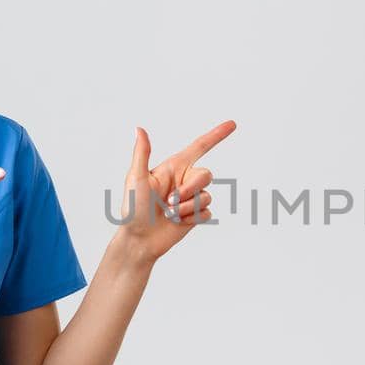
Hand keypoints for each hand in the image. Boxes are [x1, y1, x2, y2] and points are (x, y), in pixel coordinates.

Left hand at [120, 120, 235, 263]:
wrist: (139, 239)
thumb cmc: (133, 208)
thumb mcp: (136, 178)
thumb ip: (142, 153)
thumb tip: (139, 129)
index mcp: (173, 167)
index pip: (200, 146)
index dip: (217, 135)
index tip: (232, 124)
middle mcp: (184, 180)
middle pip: (206, 175)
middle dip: (190, 189)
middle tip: (169, 201)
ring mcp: (191, 198)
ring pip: (206, 196)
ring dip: (187, 207)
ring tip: (169, 214)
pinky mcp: (196, 215)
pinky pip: (207, 212)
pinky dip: (192, 218)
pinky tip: (177, 222)